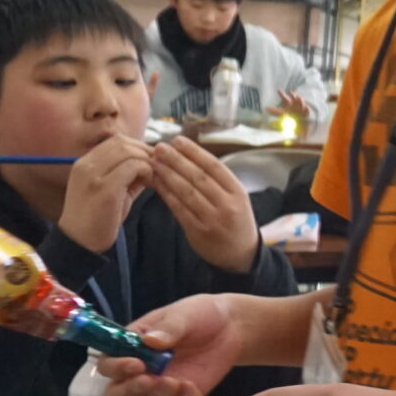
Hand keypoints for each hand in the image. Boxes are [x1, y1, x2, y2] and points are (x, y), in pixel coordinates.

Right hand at [59, 137, 156, 253]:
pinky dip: (146, 171)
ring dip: (146, 161)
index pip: (115, 141)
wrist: (80, 243)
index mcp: (84, 163)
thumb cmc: (97, 218)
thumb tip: (150, 163)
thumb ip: (127, 174)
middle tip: (157, 167)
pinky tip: (149, 184)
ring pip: (128, 151)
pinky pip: (132, 167)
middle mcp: (86, 165)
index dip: (137, 147)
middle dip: (144, 151)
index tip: (149, 161)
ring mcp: (93, 176)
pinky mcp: (105, 188)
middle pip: (122, 142)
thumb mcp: (110, 190)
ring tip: (152, 177)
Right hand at [99, 295, 243, 395]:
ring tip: (174, 382)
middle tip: (149, 380)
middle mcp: (138, 373)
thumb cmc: (198, 315)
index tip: (135, 364)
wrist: (230, 327)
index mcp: (129, 348)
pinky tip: (191, 387)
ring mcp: (159, 389)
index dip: (116, 368)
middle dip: (128, 393)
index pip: (107, 365)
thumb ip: (169, 327)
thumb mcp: (184, 314)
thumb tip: (151, 341)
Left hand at [149, 136, 259, 272]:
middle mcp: (226, 205)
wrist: (241, 255)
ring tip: (154, 162)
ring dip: (168, 175)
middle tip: (159, 147)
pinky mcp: (197, 231)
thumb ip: (218, 181)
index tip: (178, 140)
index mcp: (238, 192)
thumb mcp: (237, 198)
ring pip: (186, 192)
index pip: (214, 166)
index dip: (194, 152)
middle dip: (176, 160)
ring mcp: (212, 219)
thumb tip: (189, 157)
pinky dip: (167, 194)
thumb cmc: (236, 221)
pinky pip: (179, 209)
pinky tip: (157, 183)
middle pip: (198, 177)